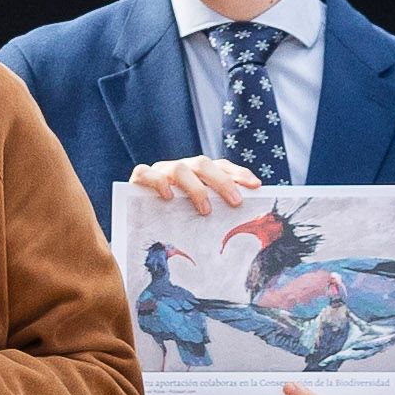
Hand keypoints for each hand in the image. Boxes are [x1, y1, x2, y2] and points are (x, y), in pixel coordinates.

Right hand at [127, 156, 261, 217]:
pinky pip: (146, 172)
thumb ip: (214, 215)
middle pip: (203, 164)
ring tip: (205, 210)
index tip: (256, 186)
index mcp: (198, 173)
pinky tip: (168, 196)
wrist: (137, 222)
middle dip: (222, 181)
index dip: (239, 173)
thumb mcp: (196, 218)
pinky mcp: (139, 177)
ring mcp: (160, 170)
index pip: (221, 165)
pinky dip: (158, 182)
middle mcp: (181, 167)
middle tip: (236, 202)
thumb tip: (244, 230)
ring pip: (179, 169)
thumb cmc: (174, 223)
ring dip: (196, 188)